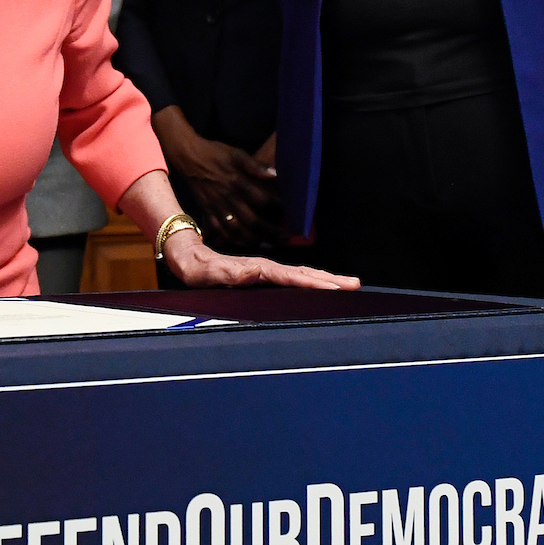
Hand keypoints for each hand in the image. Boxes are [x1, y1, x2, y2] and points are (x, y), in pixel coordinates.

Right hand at [150, 109, 279, 249]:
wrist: (189, 157)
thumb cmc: (216, 153)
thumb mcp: (237, 153)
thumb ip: (255, 166)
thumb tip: (275, 175)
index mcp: (238, 182)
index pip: (263, 201)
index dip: (278, 210)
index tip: (291, 215)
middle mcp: (228, 198)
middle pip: (253, 221)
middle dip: (270, 232)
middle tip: (286, 239)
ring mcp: (217, 207)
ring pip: (238, 230)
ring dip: (254, 240)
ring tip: (269, 245)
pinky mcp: (208, 211)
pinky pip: (221, 230)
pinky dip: (233, 239)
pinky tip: (244, 244)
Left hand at [160, 229, 356, 290]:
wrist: (189, 257)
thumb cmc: (199, 269)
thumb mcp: (212, 273)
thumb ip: (231, 274)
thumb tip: (254, 273)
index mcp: (257, 269)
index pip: (290, 276)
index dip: (311, 282)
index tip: (331, 287)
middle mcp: (266, 268)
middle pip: (303, 273)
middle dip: (329, 280)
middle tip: (354, 285)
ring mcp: (267, 271)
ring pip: (302, 275)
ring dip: (325, 279)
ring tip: (348, 284)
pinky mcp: (265, 274)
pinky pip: (293, 277)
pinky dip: (311, 280)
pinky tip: (323, 285)